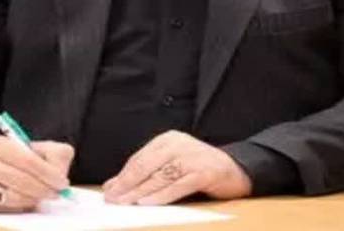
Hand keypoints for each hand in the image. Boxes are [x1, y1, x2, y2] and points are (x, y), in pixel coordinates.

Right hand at [0, 136, 73, 213]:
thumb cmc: (13, 157)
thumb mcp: (33, 147)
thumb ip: (53, 154)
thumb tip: (60, 175)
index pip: (28, 161)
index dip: (48, 173)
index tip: (62, 182)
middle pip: (21, 180)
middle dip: (44, 188)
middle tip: (57, 192)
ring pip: (13, 197)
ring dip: (34, 198)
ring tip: (42, 194)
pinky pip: (6, 208)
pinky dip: (22, 206)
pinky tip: (28, 199)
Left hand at [103, 130, 251, 205]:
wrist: (235, 169)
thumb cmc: (198, 168)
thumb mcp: (170, 166)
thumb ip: (144, 173)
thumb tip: (112, 185)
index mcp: (169, 139)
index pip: (139, 158)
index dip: (122, 176)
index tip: (108, 191)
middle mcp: (180, 144)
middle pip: (146, 166)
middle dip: (126, 184)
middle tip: (112, 199)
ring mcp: (193, 157)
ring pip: (160, 176)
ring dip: (139, 192)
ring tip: (125, 204)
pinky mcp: (204, 172)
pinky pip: (178, 185)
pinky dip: (161, 195)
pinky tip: (147, 203)